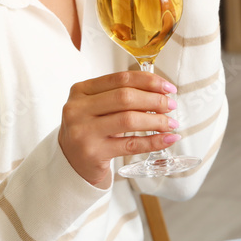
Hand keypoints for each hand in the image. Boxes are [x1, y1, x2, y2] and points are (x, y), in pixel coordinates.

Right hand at [58, 71, 179, 187]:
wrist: (70, 161)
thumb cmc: (89, 129)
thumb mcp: (96, 106)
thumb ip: (119, 94)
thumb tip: (160, 91)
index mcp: (81, 90)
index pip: (120, 78)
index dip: (148, 81)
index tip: (167, 87)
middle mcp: (78, 109)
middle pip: (125, 97)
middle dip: (154, 100)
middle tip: (170, 105)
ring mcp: (83, 132)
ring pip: (129, 120)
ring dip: (156, 121)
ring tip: (170, 123)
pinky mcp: (93, 153)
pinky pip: (130, 144)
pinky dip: (153, 141)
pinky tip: (167, 138)